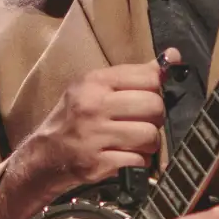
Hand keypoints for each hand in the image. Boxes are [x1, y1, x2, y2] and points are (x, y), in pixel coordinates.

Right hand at [0, 51, 173, 218]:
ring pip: (150, 136)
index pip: (149, 78)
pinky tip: (127, 158)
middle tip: (143, 124)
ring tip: (136, 143)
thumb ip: (135, 75)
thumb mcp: (96, 89)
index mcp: (94, 82)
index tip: (144, 100)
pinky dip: (139, 162)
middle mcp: (92, 105)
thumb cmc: (75, 119)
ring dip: (150, 144)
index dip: (155, 91)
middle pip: (154, 107)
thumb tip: (174, 56)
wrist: (44, 157)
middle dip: (155, 119)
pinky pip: (138, 160)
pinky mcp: (96, 162)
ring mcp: (93, 135)